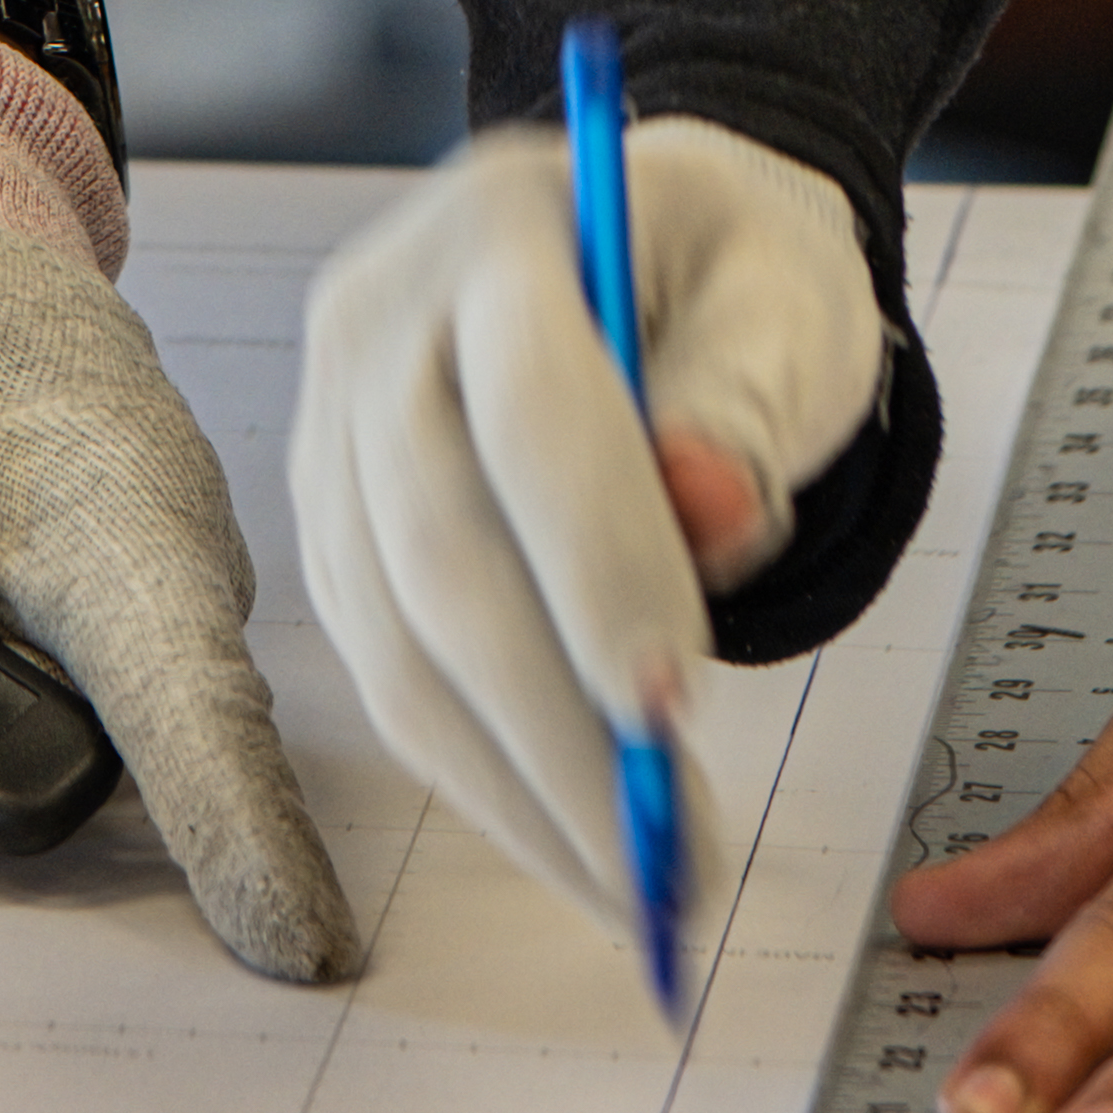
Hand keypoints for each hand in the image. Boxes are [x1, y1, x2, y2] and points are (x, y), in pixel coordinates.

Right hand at [289, 117, 881, 923]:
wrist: (641, 241)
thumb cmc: (726, 274)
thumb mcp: (782, 299)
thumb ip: (747, 402)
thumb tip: (708, 512)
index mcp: (500, 227)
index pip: (529, 409)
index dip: (593, 561)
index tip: (671, 709)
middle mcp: (380, 319)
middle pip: (444, 547)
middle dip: (557, 730)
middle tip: (669, 863)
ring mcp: (333, 422)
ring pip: (397, 637)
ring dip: (516, 786)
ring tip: (636, 884)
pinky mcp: (330, 516)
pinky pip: (386, 666)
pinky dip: (478, 770)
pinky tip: (567, 829)